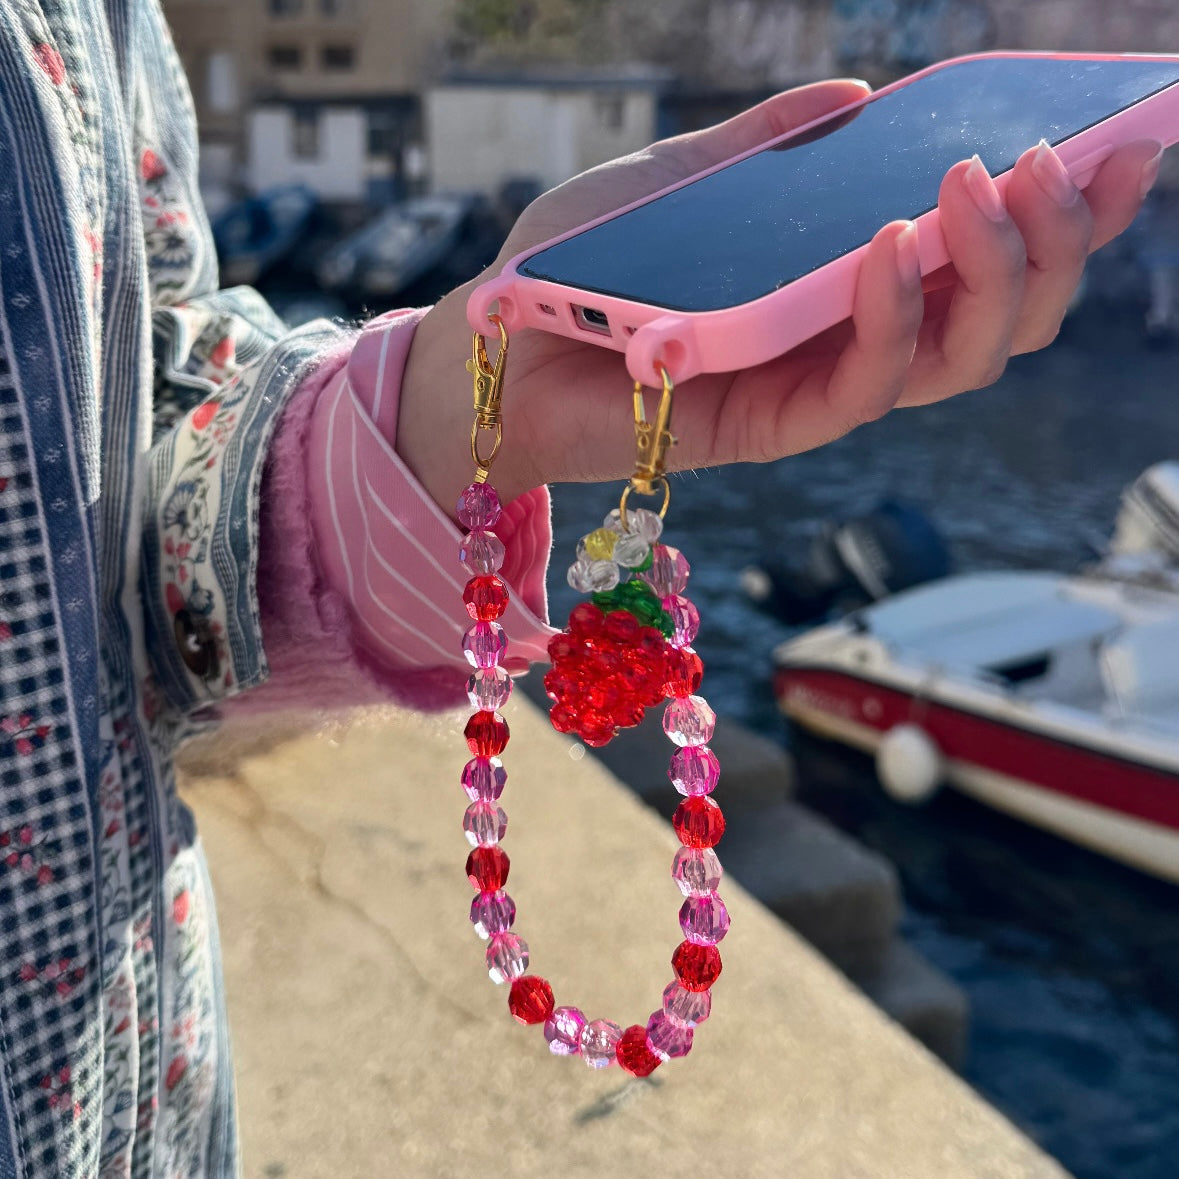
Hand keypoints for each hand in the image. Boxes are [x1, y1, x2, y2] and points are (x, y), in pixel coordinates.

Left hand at [400, 80, 1163, 508]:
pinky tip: (892, 244)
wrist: (489, 344)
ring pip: (953, 363)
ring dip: (993, 276)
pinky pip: (859, 392)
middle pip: (997, 319)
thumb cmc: (575, 263)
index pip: (977, 256)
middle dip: (1055, 244)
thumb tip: (860, 98)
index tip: (1123, 139)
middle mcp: (844, 342)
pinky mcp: (765, 429)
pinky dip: (889, 319)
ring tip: (986, 185)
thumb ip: (766, 147)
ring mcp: (810, 389)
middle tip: (1061, 158)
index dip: (1062, 211)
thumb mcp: (674, 178)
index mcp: (841, 282)